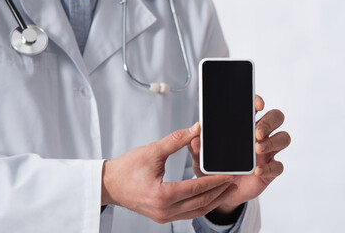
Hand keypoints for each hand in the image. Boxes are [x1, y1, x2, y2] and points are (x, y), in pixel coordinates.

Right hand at [101, 123, 237, 223]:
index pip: (197, 188)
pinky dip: (202, 204)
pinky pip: (189, 213)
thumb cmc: (125, 168)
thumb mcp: (152, 150)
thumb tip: (196, 129)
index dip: (216, 180)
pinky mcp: (163, 216)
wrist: (108, 185)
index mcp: (162, 195)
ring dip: (214, 200)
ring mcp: (164, 216)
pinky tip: (212, 195)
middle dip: (221, 191)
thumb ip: (177, 140)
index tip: (230, 173)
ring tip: (228, 188)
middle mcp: (164, 210)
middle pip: (201, 202)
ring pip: (197, 211)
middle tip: (236, 181)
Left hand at [188, 95, 290, 213]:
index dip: (259, 101)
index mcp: (244, 126)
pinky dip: (269, 167)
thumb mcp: (201, 159)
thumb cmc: (214, 169)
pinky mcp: (270, 171)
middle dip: (269, 121)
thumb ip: (198, 148)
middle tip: (257, 132)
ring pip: (283, 138)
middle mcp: (259, 136)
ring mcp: (267, 153)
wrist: (221, 192)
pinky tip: (257, 171)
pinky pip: (278, 165)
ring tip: (258, 148)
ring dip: (273, 141)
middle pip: (276, 118)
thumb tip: (194, 138)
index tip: (257, 104)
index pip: (256, 106)